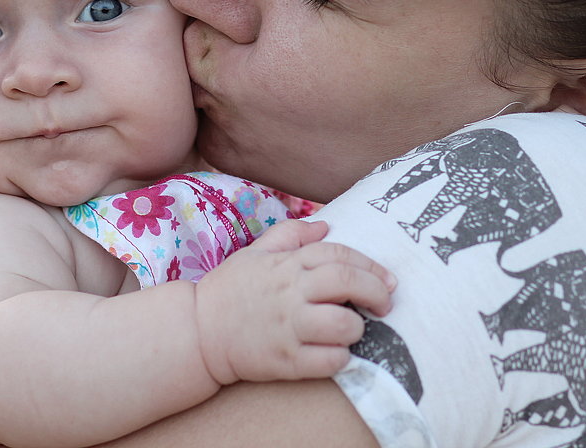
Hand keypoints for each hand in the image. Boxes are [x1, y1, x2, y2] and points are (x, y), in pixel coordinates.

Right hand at [193, 219, 396, 385]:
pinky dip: (340, 358)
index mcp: (286, 264)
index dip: (370, 265)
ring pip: (342, 324)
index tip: (387, 279)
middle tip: (385, 304)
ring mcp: (288, 327)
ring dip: (357, 327)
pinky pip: (328, 361)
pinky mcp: (285, 361)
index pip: (338, 254)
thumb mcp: (255, 252)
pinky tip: (337, 354)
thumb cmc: (230, 289)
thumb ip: (290, 234)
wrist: (198, 330)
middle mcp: (289, 293)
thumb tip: (324, 225)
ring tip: (354, 330)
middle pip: (347, 283)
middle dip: (376, 292)